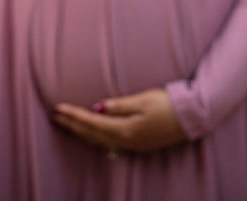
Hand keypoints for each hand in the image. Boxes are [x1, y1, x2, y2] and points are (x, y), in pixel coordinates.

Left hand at [53, 88, 187, 152]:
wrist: (191, 118)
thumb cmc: (168, 104)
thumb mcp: (143, 100)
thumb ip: (119, 105)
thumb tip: (97, 108)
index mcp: (125, 130)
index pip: (92, 122)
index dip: (74, 116)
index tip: (58, 109)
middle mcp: (126, 141)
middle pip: (92, 135)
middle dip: (72, 126)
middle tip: (55, 117)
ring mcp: (132, 145)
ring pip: (99, 141)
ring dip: (82, 132)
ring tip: (67, 124)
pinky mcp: (138, 144)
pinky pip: (109, 143)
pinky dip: (95, 137)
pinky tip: (92, 135)